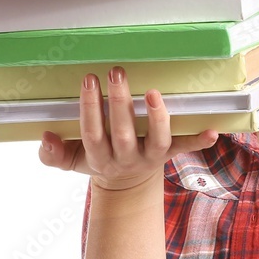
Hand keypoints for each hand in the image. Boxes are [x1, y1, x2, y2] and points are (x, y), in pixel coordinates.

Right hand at [37, 68, 218, 191]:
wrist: (124, 186)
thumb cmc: (95, 159)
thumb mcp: (69, 161)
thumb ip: (52, 153)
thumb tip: (45, 137)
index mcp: (99, 157)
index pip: (92, 132)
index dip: (90, 108)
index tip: (89, 80)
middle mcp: (126, 159)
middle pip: (123, 133)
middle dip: (120, 103)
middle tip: (117, 72)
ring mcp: (150, 157)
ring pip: (157, 141)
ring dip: (157, 118)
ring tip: (154, 92)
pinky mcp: (169, 155)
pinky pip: (185, 149)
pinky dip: (198, 141)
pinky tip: (212, 131)